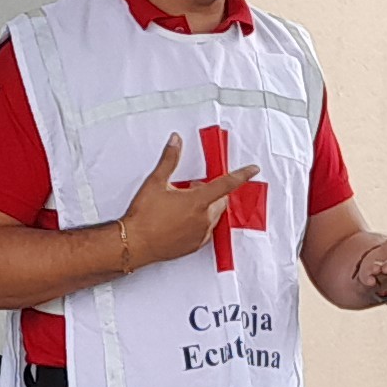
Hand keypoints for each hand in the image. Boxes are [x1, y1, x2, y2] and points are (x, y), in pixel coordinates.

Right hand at [111, 138, 260, 271]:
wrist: (134, 243)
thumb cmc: (144, 216)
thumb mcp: (155, 182)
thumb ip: (169, 159)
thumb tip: (176, 141)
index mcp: (198, 201)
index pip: (227, 184)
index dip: (242, 175)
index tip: (253, 169)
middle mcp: (203, 219)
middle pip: (220, 200)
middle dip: (211, 192)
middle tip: (191, 189)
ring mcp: (201, 234)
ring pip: (213, 215)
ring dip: (205, 207)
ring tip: (182, 206)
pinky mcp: (195, 246)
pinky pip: (206, 230)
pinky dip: (199, 222)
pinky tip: (181, 221)